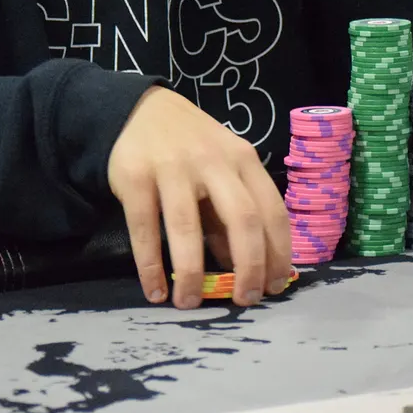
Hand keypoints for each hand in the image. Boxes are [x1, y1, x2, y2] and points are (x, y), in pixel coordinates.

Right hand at [108, 86, 292, 309]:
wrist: (140, 109)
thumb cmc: (192, 148)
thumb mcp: (222, 171)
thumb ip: (232, 214)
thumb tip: (247, 270)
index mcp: (243, 159)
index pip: (272, 211)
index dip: (278, 254)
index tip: (274, 287)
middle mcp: (212, 160)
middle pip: (241, 218)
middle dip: (248, 267)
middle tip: (244, 301)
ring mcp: (172, 166)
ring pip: (187, 227)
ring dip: (192, 273)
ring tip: (189, 303)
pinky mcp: (134, 176)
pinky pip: (145, 228)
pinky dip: (150, 266)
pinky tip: (155, 291)